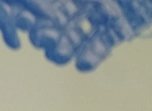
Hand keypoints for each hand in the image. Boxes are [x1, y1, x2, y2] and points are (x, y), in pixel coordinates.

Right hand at [13, 0, 151, 70]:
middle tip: (41, 40)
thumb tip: (48, 1)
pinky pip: (103, 44)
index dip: (40, 12)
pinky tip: (82, 64)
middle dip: (49, 29)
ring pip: (79, 34)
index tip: (30, 20)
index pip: (50, 3)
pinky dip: (92, 55)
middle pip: (61, 19)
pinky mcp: (121, 28)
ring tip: (57, 56)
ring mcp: (103, 14)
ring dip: (65, 46)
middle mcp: (85, 1)